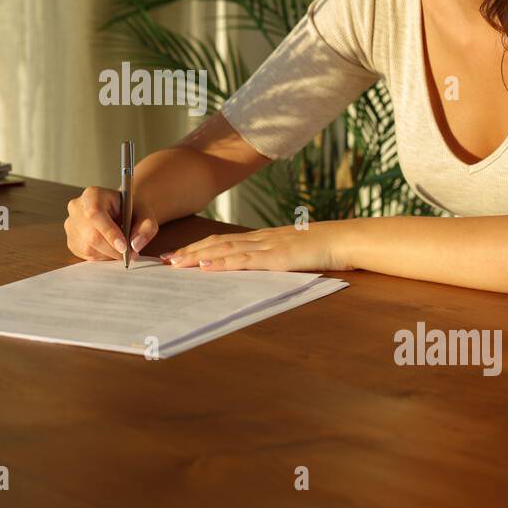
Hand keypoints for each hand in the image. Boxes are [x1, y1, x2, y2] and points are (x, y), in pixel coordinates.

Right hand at [64, 185, 159, 261]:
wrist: (121, 212)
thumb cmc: (132, 211)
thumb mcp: (146, 214)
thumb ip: (146, 228)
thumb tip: (135, 245)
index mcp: (93, 195)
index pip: (95, 214)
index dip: (109, 232)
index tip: (124, 247)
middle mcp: (77, 208)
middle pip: (91, 235)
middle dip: (113, 249)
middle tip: (130, 254)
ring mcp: (71, 225)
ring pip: (88, 248)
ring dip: (108, 254)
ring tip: (120, 247)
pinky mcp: (71, 240)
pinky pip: (85, 255)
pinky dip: (101, 257)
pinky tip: (109, 247)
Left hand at [159, 221, 354, 271]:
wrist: (341, 240)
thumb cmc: (320, 249)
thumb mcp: (289, 253)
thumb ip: (270, 258)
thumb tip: (252, 268)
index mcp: (260, 239)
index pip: (221, 242)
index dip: (197, 248)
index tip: (177, 255)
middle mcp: (258, 239)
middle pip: (215, 244)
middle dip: (189, 252)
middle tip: (165, 261)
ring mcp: (266, 247)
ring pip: (224, 250)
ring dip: (198, 257)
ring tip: (176, 263)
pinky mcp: (275, 257)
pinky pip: (244, 260)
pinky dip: (222, 263)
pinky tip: (207, 266)